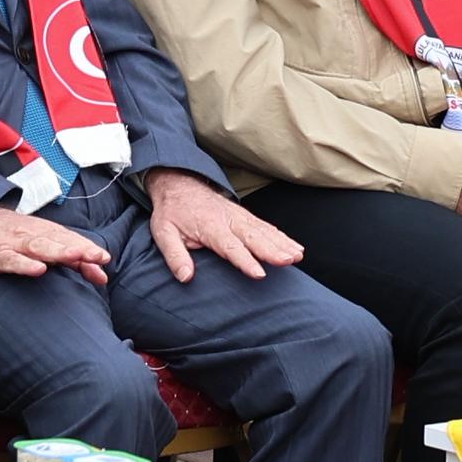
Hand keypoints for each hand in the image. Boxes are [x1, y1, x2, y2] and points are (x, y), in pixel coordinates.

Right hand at [0, 205, 110, 279]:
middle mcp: (33, 236)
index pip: (71, 240)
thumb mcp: (48, 246)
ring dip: (58, 251)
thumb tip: (103, 276)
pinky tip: (38, 270)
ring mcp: (14, 244)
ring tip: (75, 256)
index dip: (88, 249)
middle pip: (59, 241)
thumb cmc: (19, 238)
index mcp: (48, 233)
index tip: (104, 258)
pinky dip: (24, 264)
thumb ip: (76, 262)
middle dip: (79, 248)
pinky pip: (11, 260)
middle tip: (98, 256)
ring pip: (38, 247)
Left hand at [143, 173, 301, 282]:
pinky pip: (266, 227)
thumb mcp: (163, 233)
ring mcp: (239, 217)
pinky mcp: (245, 216)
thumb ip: (174, 256)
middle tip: (289, 261)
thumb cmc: (172, 212)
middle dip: (273, 250)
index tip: (259, 273)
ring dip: (282, 243)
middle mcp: (228, 220)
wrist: (179, 183)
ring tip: (298, 256)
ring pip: (264, 231)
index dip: (245, 260)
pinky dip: (282, 236)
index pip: (229, 246)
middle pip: (253, 237)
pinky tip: (295, 247)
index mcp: (209, 226)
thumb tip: (185, 277)